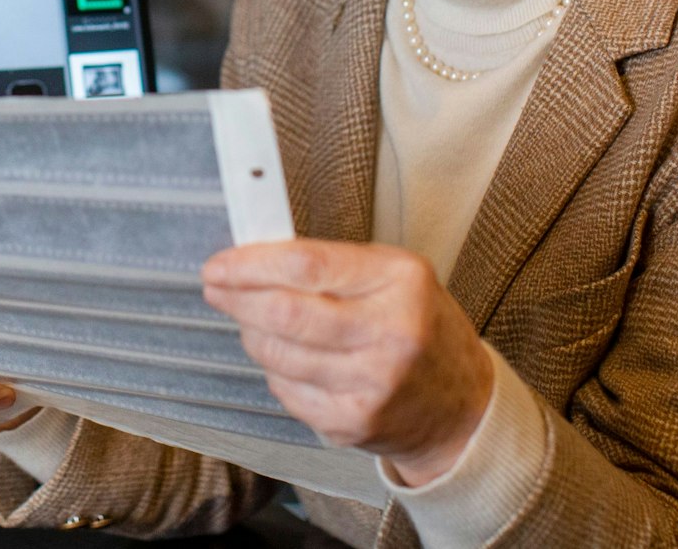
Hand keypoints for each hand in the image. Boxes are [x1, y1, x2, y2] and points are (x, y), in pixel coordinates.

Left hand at [201, 240, 493, 484]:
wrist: (461, 409)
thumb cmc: (419, 328)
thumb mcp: (395, 277)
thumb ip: (332, 263)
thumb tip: (256, 256)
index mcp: (401, 282)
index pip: (306, 265)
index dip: (251, 264)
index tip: (220, 263)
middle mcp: (390, 334)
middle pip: (284, 313)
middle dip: (237, 298)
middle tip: (216, 287)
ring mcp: (372, 384)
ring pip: (277, 354)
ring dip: (252, 333)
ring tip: (256, 321)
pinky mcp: (352, 422)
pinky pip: (286, 390)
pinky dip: (275, 370)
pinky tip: (289, 359)